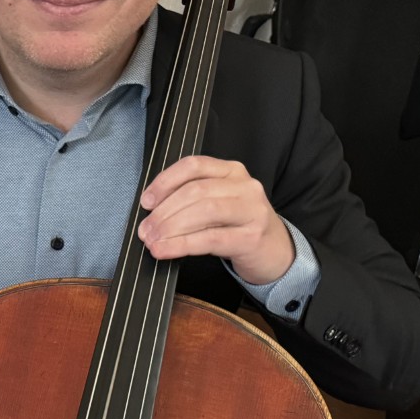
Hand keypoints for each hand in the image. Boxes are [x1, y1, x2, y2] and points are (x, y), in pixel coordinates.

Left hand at [138, 156, 292, 284]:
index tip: (146, 201)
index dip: (165, 182)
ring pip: (203, 212)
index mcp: (232, 171)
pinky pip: (210, 239)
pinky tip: (165, 251)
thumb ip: (192, 198)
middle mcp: (245, 186)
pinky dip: (181, 245)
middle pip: (195, 191)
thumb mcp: (218, 203)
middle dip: (163, 212)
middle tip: (144, 230)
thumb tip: (151, 209)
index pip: (193, 166)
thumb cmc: (238, 227)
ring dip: (170, 228)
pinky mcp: (251, 237)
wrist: (275, 253)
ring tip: (152, 242)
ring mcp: (252, 211)